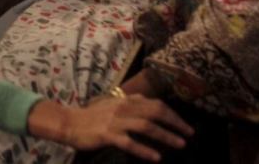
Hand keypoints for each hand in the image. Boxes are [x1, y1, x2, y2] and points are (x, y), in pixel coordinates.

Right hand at [29, 97, 192, 161]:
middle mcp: (123, 108)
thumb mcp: (112, 104)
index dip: (173, 114)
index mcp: (126, 101)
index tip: (186, 125)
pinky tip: (156, 158)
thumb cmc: (92, 115)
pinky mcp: (107, 135)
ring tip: (179, 144)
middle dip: (175, 123)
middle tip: (189, 134)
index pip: (156, 104)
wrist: (69, 122)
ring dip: (165, 136)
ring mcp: (116, 121)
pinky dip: (145, 150)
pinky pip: (130, 142)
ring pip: (146, 126)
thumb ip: (129, 101)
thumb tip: (147, 101)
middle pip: (155, 112)